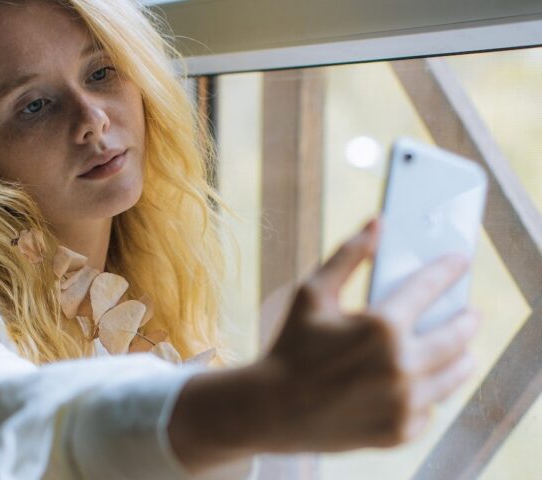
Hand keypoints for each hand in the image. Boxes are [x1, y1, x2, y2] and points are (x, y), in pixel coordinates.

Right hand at [257, 217, 480, 451]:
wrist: (272, 410)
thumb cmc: (290, 347)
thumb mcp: (311, 294)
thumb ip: (347, 256)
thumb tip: (377, 223)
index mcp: (381, 326)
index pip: (429, 287)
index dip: (447, 270)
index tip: (459, 262)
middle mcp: (401, 365)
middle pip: (457, 335)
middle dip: (466, 318)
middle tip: (468, 312)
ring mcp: (404, 402)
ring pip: (455, 374)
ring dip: (461, 356)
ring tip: (458, 348)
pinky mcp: (401, 431)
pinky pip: (431, 406)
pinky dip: (429, 392)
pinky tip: (420, 382)